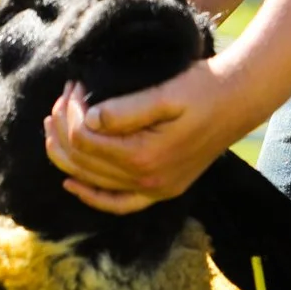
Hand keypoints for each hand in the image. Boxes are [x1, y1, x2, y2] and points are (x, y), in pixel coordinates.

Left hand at [42, 56, 264, 214]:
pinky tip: (71, 184)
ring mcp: (156, 190)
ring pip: (94, 181)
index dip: (71, 112)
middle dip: (64, 128)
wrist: (239, 101)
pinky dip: (93, 196)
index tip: (73, 86)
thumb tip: (88, 120)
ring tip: (52, 128)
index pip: (86, 138)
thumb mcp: (165, 93)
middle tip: (61, 99)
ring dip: (67, 156)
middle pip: (85, 161)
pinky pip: (119, 204)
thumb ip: (125, 110)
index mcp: (146, 155)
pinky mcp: (162, 189)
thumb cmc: (202, 89)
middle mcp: (148, 181)